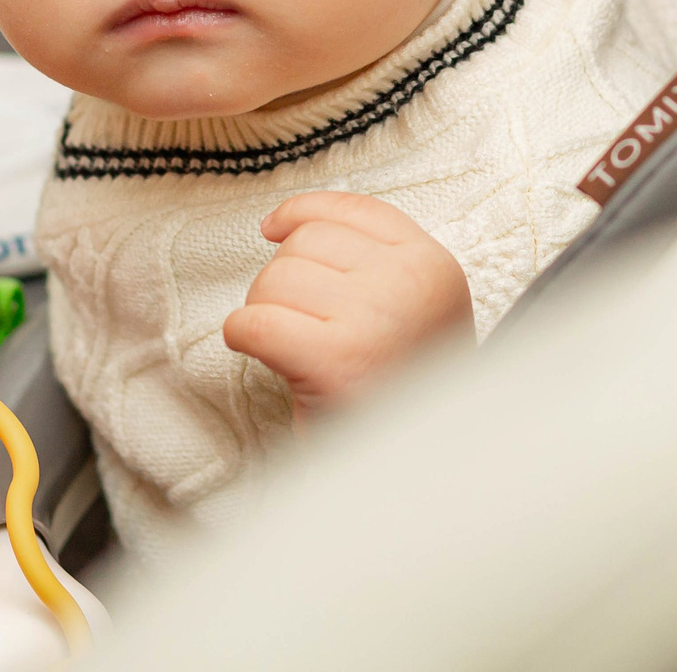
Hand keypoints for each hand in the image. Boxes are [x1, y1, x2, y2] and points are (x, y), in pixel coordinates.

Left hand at [220, 191, 471, 418]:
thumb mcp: (409, 309)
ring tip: (294, 348)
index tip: (273, 228)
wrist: (416, 467)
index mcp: (432, 267)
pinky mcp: (332, 361)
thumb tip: (280, 224)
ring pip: (275, 279)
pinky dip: (243, 336)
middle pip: (306, 242)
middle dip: (286, 280)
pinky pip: (255, 322)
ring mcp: (372, 318)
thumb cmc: (398, 390)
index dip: (302, 213)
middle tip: (303, 326)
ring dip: (266, 311)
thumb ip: (369, 260)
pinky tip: (261, 353)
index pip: (354, 210)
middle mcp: (407, 283)